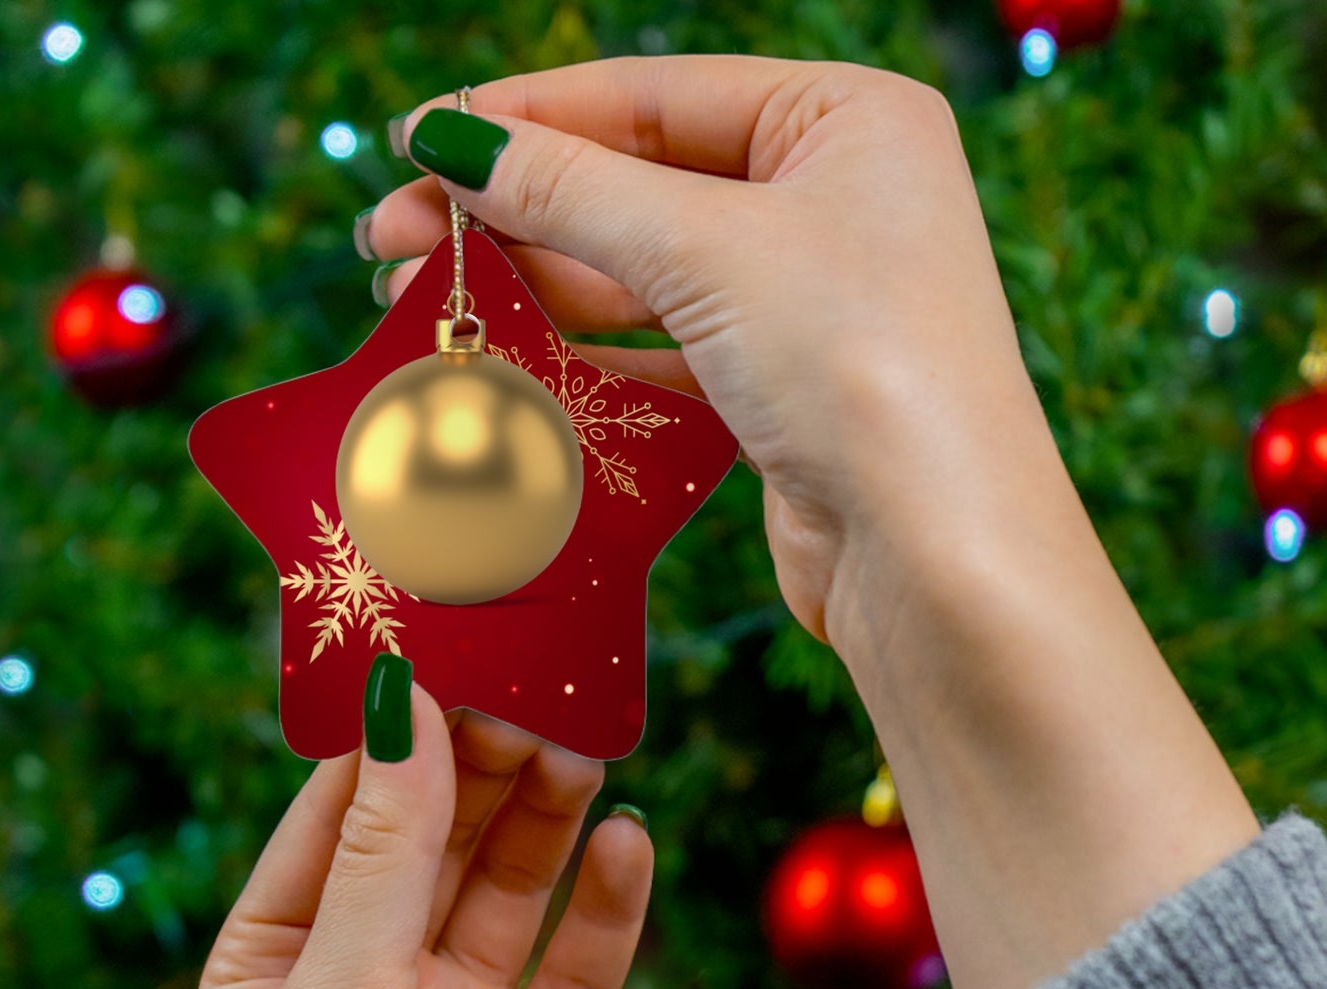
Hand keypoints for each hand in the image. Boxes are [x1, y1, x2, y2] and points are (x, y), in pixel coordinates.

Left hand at [196, 684, 651, 988]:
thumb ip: (382, 851)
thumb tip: (401, 706)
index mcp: (282, 959)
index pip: (340, 811)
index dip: (394, 734)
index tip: (451, 654)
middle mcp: (371, 980)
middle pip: (437, 837)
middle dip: (484, 767)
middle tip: (541, 695)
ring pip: (513, 886)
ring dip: (548, 818)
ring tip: (587, 751)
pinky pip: (580, 965)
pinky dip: (608, 904)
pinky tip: (631, 845)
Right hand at [364, 56, 1059, 645]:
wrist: (934, 554)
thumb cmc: (859, 366)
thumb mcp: (707, 249)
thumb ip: (573, 189)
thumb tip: (453, 140)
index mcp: (846, 118)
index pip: (653, 95)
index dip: (526, 117)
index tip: (417, 140)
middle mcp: (835, 198)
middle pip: (639, 182)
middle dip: (515, 208)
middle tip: (392, 236)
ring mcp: (810, 297)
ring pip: (645, 271)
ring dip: (537, 282)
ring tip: (425, 294)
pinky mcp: (784, 387)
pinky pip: (666, 347)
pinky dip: (588, 350)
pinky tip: (508, 352)